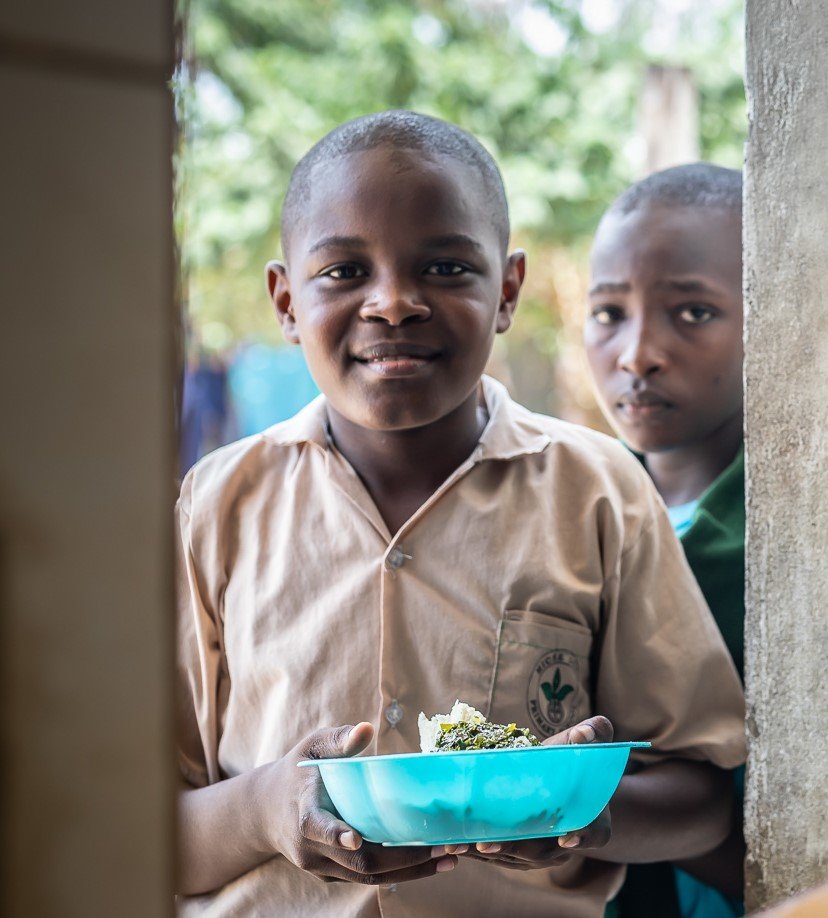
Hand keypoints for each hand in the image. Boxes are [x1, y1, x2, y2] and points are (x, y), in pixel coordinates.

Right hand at [272, 723, 461, 884]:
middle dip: (402, 859)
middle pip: (358, 863)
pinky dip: (401, 872)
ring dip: (411, 871)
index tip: (355, 838)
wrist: (266, 811)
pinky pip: (368, 878)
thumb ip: (337, 739)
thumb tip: (366, 728)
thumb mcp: (311, 747)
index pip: (317, 828)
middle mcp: (311, 849)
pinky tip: (432, 860)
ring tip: (449, 857)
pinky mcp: (334, 875)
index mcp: (303, 813)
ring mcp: (323, 867)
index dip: (336, 835)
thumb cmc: (297, 771)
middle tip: (441, 846)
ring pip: (368, 877)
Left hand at [466, 715, 613, 869]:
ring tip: (458, 844)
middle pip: (542, 850)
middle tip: (486, 843)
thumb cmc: (573, 760)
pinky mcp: (521, 856)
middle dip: (512, 847)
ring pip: (515, 858)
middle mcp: (568, 842)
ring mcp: (544, 854)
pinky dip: (477, 853)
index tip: (566, 838)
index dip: (582, 835)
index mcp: (593, 819)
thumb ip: (594, 733)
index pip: (594, 832)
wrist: (562, 782)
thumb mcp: (587, 744)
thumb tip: (585, 733)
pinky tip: (455, 844)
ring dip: (486, 853)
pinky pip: (500, 858)